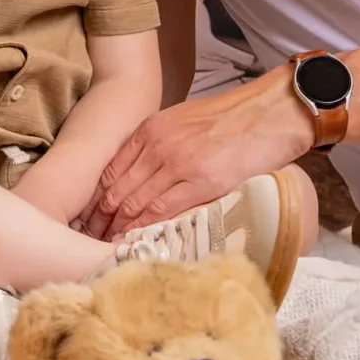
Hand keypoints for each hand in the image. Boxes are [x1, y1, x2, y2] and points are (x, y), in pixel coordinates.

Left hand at [83, 71, 313, 238]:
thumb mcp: (184, 121)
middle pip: (116, 190)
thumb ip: (160, 143)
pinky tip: (134, 241)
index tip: (89, 217)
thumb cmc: (232, 118)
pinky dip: (145, 228)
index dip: (96, 198)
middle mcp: (158, 145)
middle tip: (89, 240)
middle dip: (100, 219)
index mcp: (151, 130)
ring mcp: (178, 163)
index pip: (110, 170)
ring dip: (118, 228)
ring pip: (135, 202)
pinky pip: (163, 210)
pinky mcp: (202, 181)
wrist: (270, 112)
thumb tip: (143, 173)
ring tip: (106, 247)